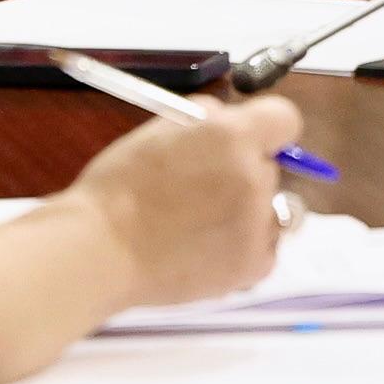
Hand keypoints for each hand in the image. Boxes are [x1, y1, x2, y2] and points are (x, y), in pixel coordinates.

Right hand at [65, 93, 305, 308]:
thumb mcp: (158, 130)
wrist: (100, 250)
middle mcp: (254, 177)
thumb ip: (203, 119)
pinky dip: (243, 249)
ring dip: (248, 212)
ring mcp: (258, 225)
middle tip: (202, 190)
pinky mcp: (253, 265)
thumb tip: (224, 118)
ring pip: (271, 210)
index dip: (264, 129)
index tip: (245, 142)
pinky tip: (206, 250)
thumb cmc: (119, 187)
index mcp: (232, 136)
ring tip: (201, 225)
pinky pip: (265, 249)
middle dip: (245, 172)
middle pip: (270, 167)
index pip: (284, 119)